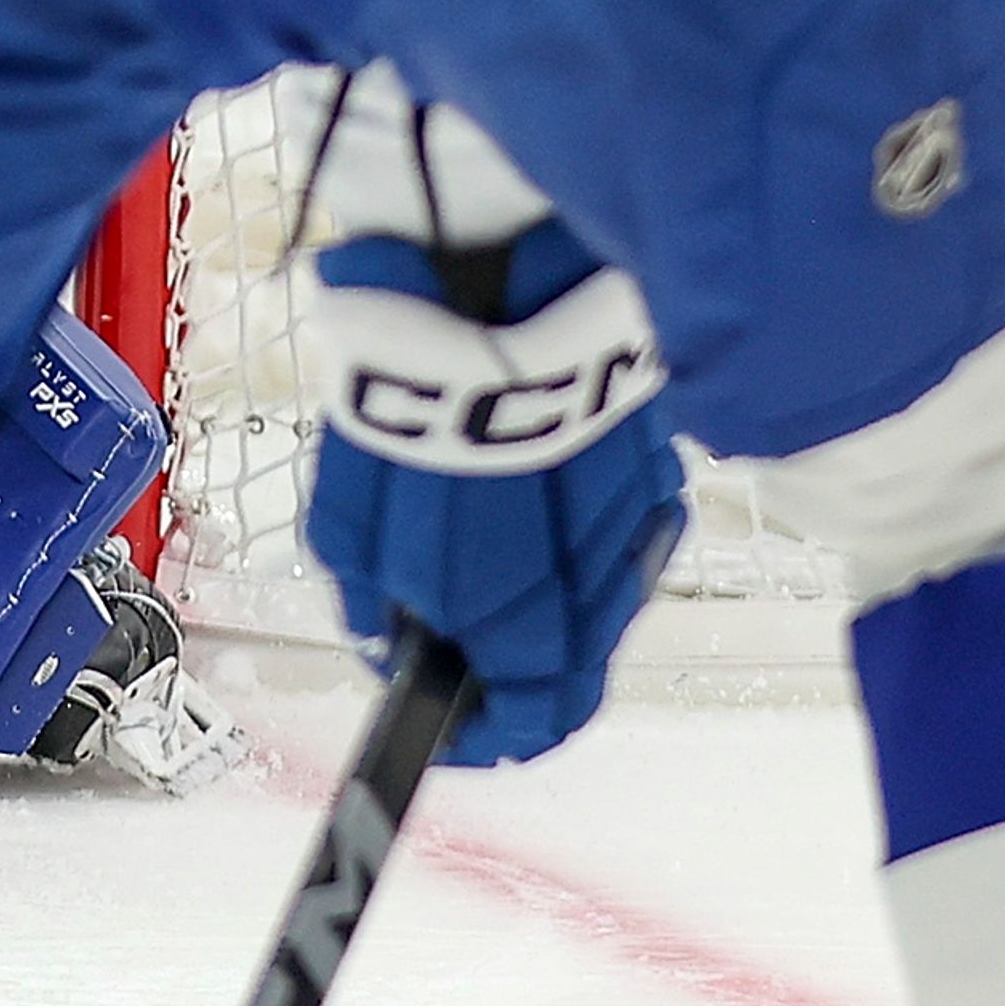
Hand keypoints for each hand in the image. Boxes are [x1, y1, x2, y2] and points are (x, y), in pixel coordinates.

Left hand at [298, 231, 685, 763]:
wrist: (482, 269)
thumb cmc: (404, 395)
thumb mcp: (350, 514)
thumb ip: (371, 596)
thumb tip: (385, 643)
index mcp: (516, 605)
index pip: (532, 715)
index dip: (491, 736)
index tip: (456, 730)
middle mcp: (595, 575)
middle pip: (580, 670)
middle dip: (524, 681)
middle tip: (470, 665)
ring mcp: (635, 513)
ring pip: (607, 599)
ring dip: (559, 604)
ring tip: (496, 571)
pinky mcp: (654, 454)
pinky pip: (627, 526)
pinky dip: (587, 536)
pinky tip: (540, 502)